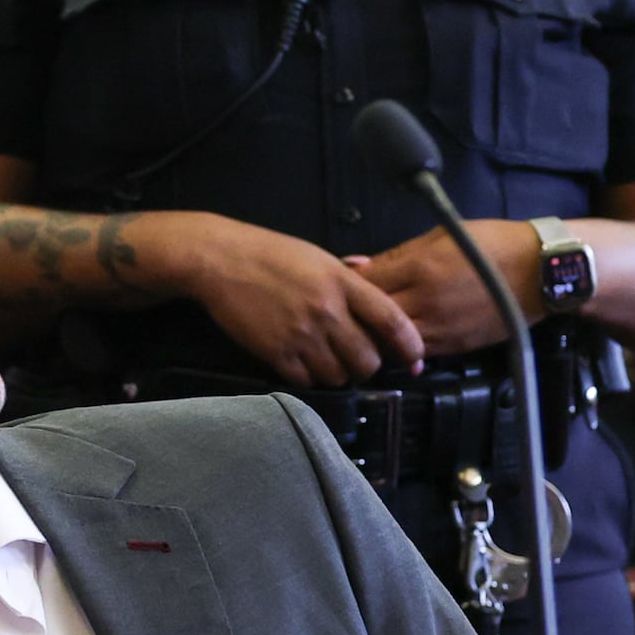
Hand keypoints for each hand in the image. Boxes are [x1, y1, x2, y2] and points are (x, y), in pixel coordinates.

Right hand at [171, 217, 422, 386]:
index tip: (414, 357)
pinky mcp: (276, 353)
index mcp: (342, 282)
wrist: (220, 260)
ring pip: (339, 376)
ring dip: (338, 373)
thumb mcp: (318, 257)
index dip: (409, 345)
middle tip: (359, 359)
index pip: (392, 320)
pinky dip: (310, 377)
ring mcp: (301, 334)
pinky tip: (303, 362)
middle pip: (368, 359)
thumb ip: (350, 281)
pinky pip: (307, 381)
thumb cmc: (270, 254)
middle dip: (368, 365)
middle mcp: (327, 311)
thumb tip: (379, 301)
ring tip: (328, 360)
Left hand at [354, 225, 538, 358]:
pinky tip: (394, 342)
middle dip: (354, 313)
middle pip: (371, 316)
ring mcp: (440, 328)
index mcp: (419, 267)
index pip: (364, 284)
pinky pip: (416, 354)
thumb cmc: (494, 244)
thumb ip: (395, 255)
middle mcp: (425, 301)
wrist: (540, 271)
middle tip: (343, 311)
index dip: (346, 286)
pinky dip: (400, 349)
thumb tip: (356, 264)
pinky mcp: (455, 347)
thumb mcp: (440, 236)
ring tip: (363, 330)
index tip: (337, 285)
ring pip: (389, 341)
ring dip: (374, 337)